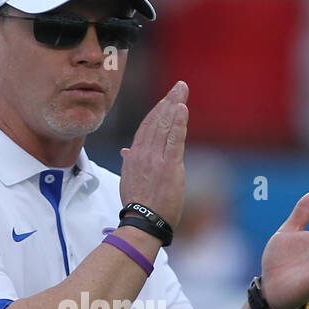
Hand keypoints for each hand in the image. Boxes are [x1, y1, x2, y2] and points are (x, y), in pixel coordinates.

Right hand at [119, 81, 188, 227]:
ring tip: (182, 90)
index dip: (157, 111)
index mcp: (134, 156)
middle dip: (168, 101)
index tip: (167, 99)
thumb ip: (130, 162)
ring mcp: (155, 159)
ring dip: (174, 105)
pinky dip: (179, 123)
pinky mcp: (169, 167)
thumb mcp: (129, 180)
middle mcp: (143, 154)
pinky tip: (182, 108)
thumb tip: (126, 151)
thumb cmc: (138, 205)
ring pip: (164, 126)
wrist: (143, 222)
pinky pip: (174, 140)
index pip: (146, 127)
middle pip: (156, 121)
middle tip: (179, 86)